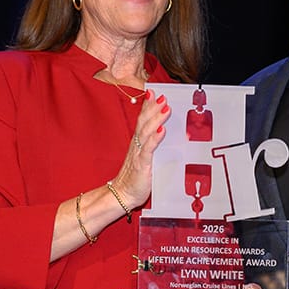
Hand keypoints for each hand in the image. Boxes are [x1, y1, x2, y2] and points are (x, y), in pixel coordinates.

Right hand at [112, 93, 170, 210]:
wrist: (122, 195)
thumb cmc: (136, 179)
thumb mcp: (146, 161)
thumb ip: (153, 149)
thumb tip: (164, 137)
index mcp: (138, 144)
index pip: (142, 121)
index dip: (148, 106)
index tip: (154, 92)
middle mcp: (137, 146)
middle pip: (144, 122)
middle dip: (153, 107)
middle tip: (162, 95)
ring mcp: (139, 154)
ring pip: (147, 132)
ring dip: (156, 118)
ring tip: (165, 107)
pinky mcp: (142, 164)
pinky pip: (148, 149)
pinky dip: (155, 138)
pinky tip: (162, 130)